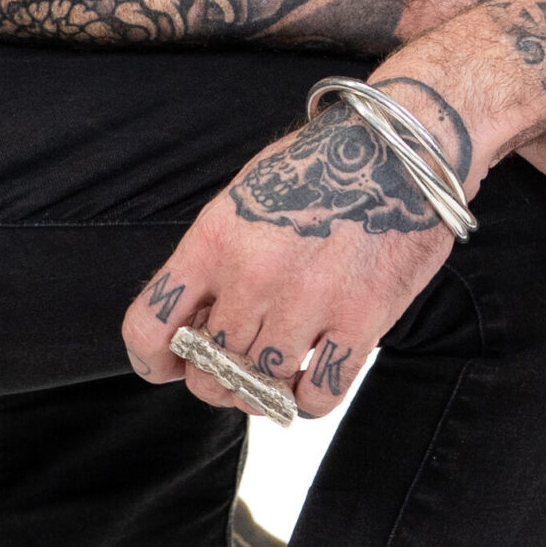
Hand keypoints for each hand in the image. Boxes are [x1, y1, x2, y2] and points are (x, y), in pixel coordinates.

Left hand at [122, 80, 467, 418]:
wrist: (396, 148)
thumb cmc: (317, 168)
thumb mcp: (245, 195)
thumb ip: (214, 259)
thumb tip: (191, 322)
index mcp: (214, 239)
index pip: (148, 327)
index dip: (151, 359)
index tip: (168, 363)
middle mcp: (252, 276)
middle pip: (208, 368)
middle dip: (216, 376)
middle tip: (235, 363)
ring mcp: (307, 302)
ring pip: (260, 386)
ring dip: (264, 388)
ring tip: (276, 368)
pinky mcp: (360, 321)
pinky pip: (317, 396)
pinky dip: (308, 398)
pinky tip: (313, 373)